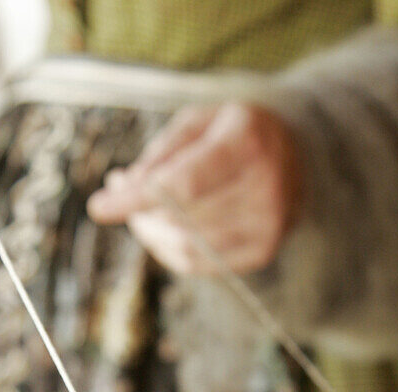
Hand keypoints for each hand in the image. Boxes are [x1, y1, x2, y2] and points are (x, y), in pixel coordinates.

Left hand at [87, 102, 302, 274]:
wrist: (298, 154)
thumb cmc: (236, 133)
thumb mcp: (199, 122)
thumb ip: (160, 154)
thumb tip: (122, 192)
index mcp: (247, 143)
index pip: (182, 183)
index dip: (136, 198)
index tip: (99, 207)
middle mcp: (265, 188)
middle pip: (180, 218)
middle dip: (139, 212)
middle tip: (122, 196)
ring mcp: (268, 225)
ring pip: (187, 246)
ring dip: (152, 233)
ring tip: (142, 212)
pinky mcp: (263, 251)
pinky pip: (200, 264)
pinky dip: (170, 251)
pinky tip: (163, 232)